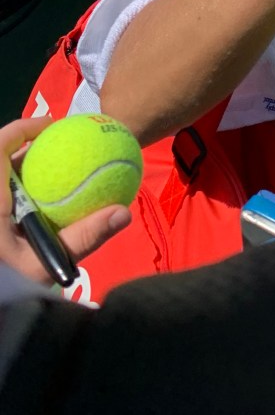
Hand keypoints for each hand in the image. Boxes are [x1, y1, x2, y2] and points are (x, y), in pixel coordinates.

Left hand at [0, 118, 130, 284]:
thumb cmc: (6, 288)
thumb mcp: (44, 266)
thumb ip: (81, 239)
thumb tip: (123, 212)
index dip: (21, 128)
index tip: (52, 126)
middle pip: (0, 162)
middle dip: (28, 150)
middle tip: (61, 151)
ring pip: (2, 182)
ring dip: (24, 174)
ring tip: (56, 176)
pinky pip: (4, 199)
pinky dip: (19, 195)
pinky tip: (41, 208)